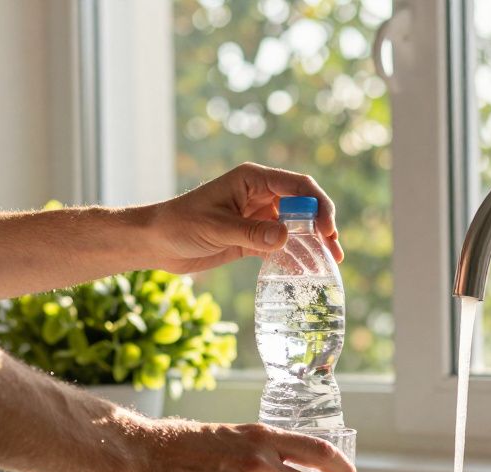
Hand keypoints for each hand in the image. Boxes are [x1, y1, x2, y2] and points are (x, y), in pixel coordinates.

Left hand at [146, 162, 342, 272]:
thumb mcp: (215, 227)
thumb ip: (250, 232)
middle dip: (322, 225)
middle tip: (334, 250)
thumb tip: (286, 237)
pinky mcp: (253, 237)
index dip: (317, 205)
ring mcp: (258, 216)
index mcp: (253, 179)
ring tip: (328, 264)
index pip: (298, 186)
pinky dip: (294, 257)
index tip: (326, 230)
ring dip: (312, 243)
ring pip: (296, 227)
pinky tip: (306, 272)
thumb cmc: (179, 224)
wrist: (156, 242)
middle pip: (303, 205)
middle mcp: (260, 195)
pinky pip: (281, 245)